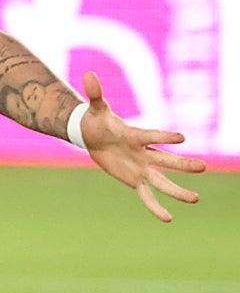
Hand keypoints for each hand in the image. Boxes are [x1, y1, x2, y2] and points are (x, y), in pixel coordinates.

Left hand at [79, 70, 206, 221]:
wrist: (93, 136)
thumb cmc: (98, 120)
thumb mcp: (96, 109)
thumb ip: (95, 94)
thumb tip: (88, 73)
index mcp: (136, 135)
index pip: (151, 136)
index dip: (164, 137)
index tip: (181, 138)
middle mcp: (143, 152)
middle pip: (165, 160)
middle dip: (182, 164)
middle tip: (203, 167)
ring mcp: (141, 167)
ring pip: (162, 181)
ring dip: (177, 190)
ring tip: (195, 199)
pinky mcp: (134, 179)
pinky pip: (146, 195)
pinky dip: (154, 206)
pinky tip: (167, 218)